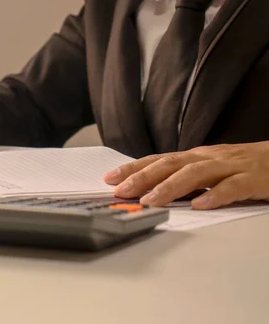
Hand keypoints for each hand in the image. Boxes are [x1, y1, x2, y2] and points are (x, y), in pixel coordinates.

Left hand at [103, 142, 268, 209]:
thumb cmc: (243, 166)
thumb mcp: (208, 169)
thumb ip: (183, 178)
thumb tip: (148, 190)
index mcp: (195, 157)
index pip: (157, 160)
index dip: (133, 168)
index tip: (109, 179)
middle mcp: (208, 158)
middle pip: (170, 164)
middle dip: (143, 177)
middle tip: (121, 191)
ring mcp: (230, 167)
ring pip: (196, 174)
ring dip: (171, 187)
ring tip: (151, 200)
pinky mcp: (253, 179)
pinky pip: (233, 187)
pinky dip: (216, 195)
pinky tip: (201, 205)